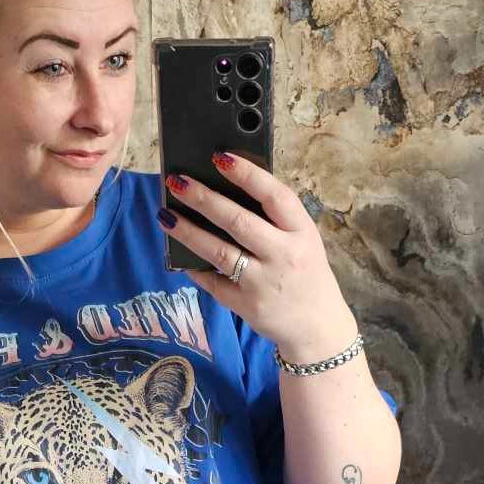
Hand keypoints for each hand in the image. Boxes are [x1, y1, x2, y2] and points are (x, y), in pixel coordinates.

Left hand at [160, 151, 356, 366]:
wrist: (317, 326)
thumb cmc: (306, 274)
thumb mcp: (304, 241)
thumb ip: (276, 220)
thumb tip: (229, 189)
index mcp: (302, 233)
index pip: (274, 196)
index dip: (247, 174)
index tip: (219, 157)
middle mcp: (284, 256)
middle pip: (238, 221)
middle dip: (204, 198)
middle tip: (178, 181)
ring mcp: (263, 283)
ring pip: (219, 252)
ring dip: (188, 231)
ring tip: (166, 215)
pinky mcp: (246, 305)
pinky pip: (212, 281)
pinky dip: (193, 266)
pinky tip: (177, 251)